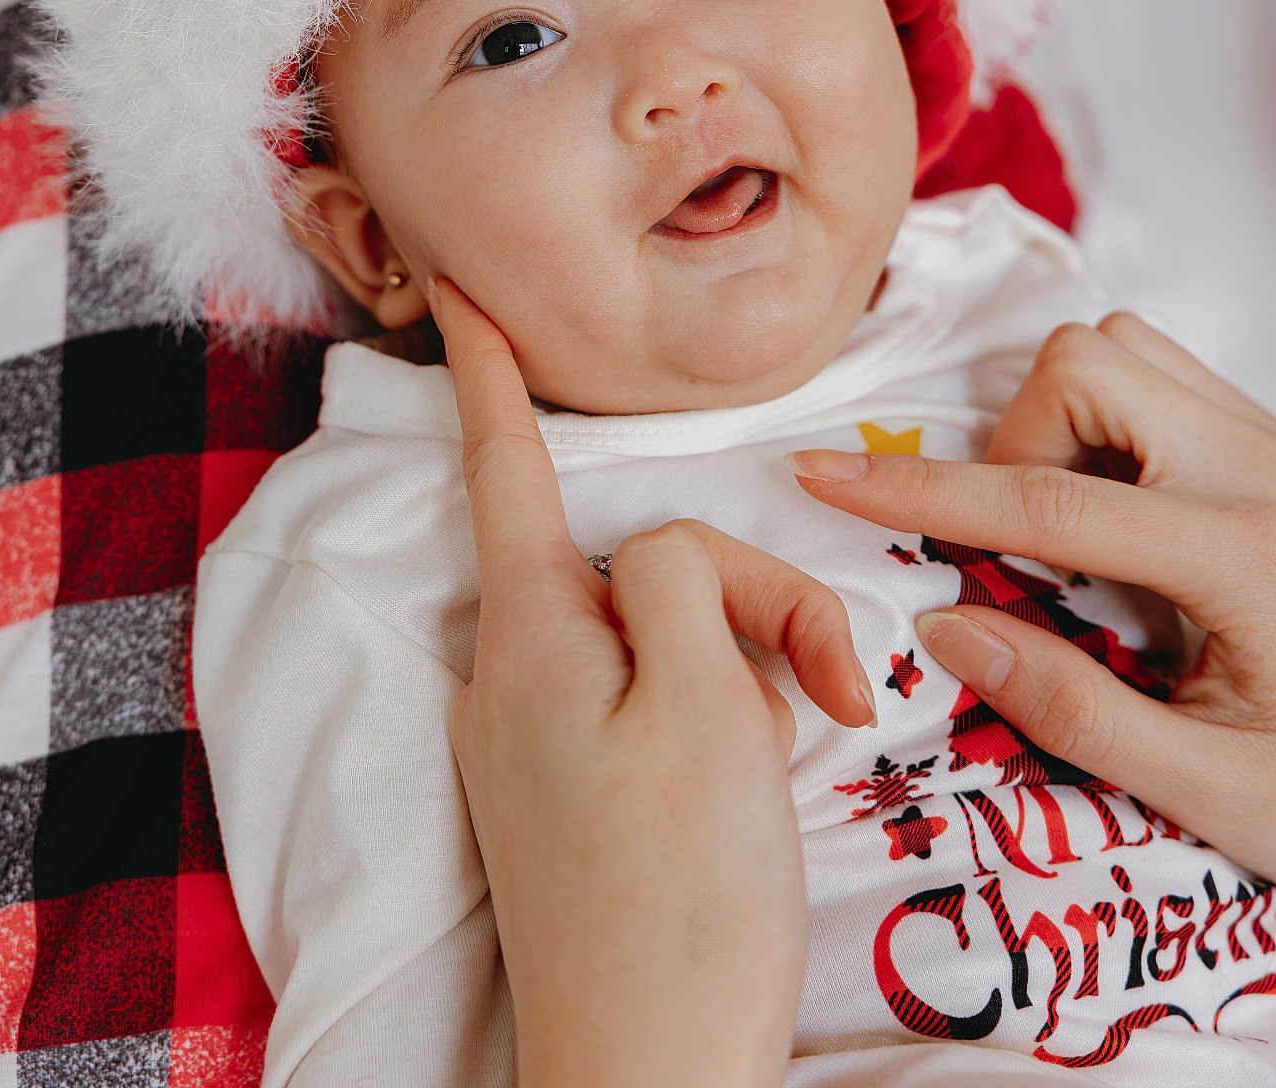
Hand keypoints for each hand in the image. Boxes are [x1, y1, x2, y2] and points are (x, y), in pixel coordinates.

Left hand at [427, 273, 875, 1087]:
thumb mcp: (703, 697)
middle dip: (751, 598)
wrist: (651, 1075)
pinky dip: (723, 714)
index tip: (463, 293)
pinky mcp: (575, 790)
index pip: (503, 466)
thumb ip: (679, 576)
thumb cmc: (681, 891)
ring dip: (750, 667)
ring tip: (799, 752)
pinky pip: (657, 701)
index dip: (488, 372)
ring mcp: (541, 738)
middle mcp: (516, 673)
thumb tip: (656, 554)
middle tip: (838, 690)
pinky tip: (757, 783)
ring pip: (666, 634)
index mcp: (531, 634)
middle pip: (644, 564)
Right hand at [786, 311, 1275, 880]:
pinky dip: (1113, 420)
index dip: (917, 491)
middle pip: (1092, 361)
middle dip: (1022, 438)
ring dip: (1068, 420)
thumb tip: (944, 628)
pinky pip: (1168, 375)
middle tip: (1031, 549)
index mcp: (1239, 556)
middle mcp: (1261, 469)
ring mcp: (1274, 445)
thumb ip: (1073, 709)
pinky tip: (1126, 512)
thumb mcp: (1214, 792)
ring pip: (1130, 348)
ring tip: (1079, 528)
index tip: (824, 474)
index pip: (1043, 501)